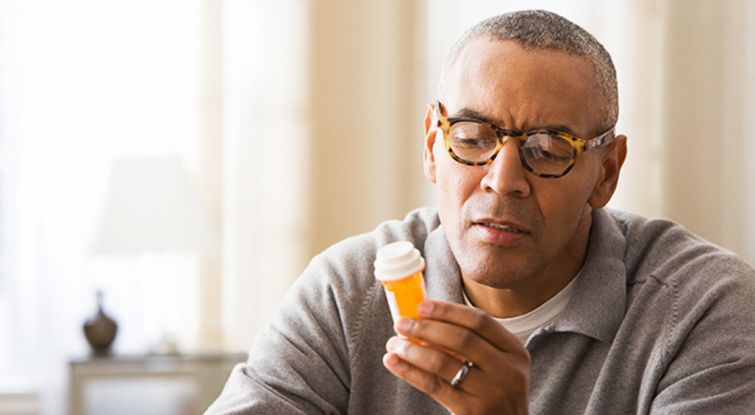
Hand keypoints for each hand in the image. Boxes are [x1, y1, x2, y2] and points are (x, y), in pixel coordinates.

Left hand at [383, 300, 529, 414]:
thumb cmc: (495, 393)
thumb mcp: (499, 366)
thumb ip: (474, 343)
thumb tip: (425, 320)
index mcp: (514, 352)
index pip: (479, 321)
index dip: (448, 310)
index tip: (422, 306)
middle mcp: (506, 371)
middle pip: (461, 339)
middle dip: (426, 327)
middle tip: (401, 323)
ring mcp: (490, 393)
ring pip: (442, 362)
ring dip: (412, 350)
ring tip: (393, 344)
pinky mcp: (470, 412)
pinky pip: (433, 385)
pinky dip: (409, 371)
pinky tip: (393, 362)